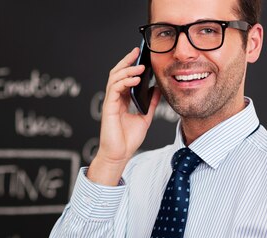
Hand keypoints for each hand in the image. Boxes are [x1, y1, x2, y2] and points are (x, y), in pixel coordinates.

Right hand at [87, 47, 160, 185]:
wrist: (120, 154)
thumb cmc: (128, 140)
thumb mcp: (145, 117)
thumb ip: (151, 103)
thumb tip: (157, 89)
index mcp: (122, 100)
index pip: (124, 77)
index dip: (130, 65)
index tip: (139, 55)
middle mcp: (115, 99)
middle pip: (116, 74)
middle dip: (126, 61)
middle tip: (137, 52)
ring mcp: (110, 102)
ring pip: (114, 78)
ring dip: (127, 70)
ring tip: (140, 67)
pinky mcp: (108, 108)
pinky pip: (114, 89)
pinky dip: (124, 82)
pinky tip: (135, 80)